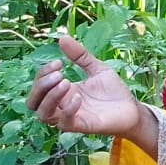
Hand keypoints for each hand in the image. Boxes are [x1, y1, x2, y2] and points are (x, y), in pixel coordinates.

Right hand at [27, 34, 141, 137]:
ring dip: (50, 97)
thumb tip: (62, 38)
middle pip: (33, 102)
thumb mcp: (96, 68)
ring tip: (66, 82)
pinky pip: (64, 123)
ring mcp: (70, 117)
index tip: (59, 62)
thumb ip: (80, 56)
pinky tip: (78, 97)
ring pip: (43, 114)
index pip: (38, 86)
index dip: (43, 73)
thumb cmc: (113, 91)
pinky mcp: (81, 126)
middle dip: (40, 85)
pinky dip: (68, 109)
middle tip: (59, 74)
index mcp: (63, 91)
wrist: (132, 109)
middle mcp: (61, 105)